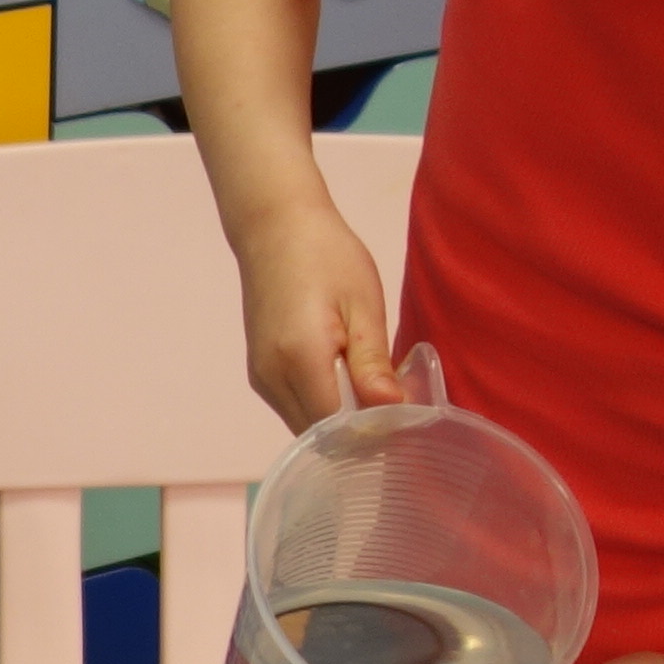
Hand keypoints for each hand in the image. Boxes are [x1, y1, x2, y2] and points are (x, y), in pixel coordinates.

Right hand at [236, 207, 404, 433]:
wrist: (275, 227)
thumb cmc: (327, 255)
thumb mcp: (363, 304)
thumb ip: (373, 363)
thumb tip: (394, 409)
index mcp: (300, 359)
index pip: (337, 428)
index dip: (371, 434)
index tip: (403, 424)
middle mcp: (272, 376)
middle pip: (318, 436)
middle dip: (356, 435)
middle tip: (395, 414)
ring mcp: (261, 376)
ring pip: (304, 426)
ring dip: (338, 424)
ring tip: (373, 397)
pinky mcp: (259, 371)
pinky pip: (293, 408)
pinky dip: (320, 409)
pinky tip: (346, 386)